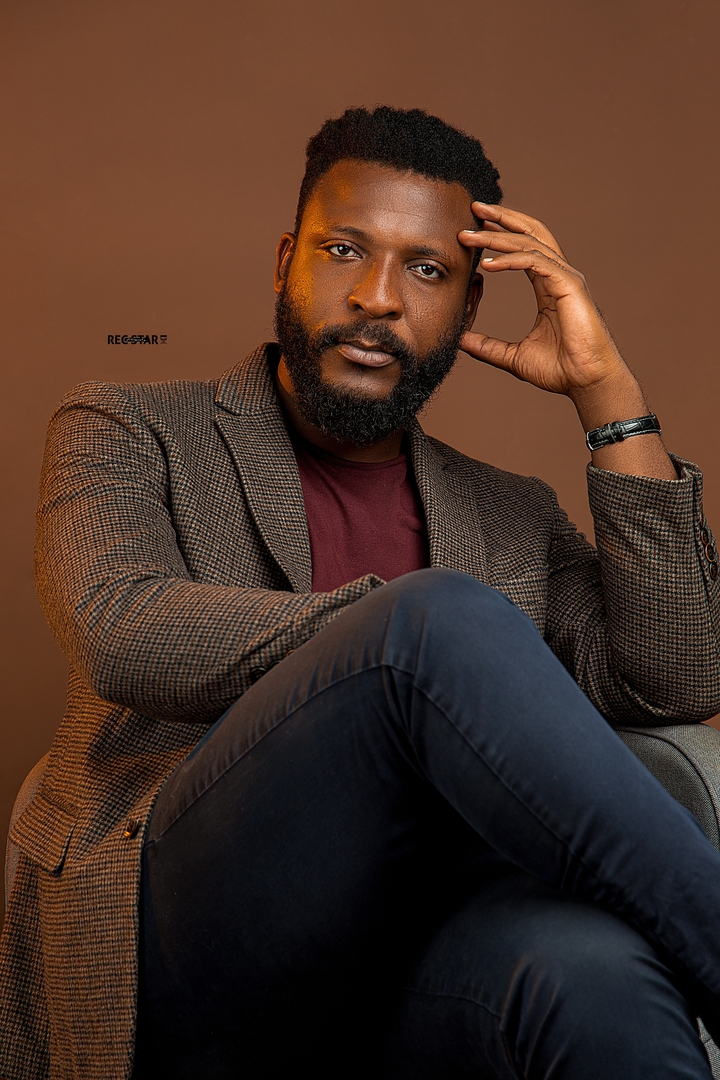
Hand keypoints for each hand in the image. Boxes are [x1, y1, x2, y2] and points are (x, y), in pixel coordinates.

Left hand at [458, 203, 677, 480]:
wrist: (586, 382)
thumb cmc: (560, 370)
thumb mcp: (514, 357)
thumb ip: (488, 347)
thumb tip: (462, 341)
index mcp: (548, 286)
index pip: (524, 248)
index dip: (501, 233)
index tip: (475, 226)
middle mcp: (558, 275)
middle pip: (530, 233)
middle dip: (501, 219)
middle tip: (473, 208)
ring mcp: (565, 278)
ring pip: (530, 244)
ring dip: (498, 236)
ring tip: (469, 234)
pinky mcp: (570, 286)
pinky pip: (536, 262)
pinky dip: (510, 259)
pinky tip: (486, 264)